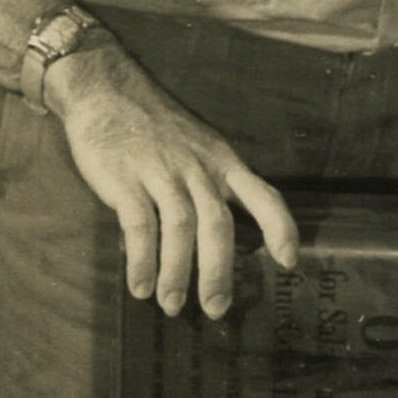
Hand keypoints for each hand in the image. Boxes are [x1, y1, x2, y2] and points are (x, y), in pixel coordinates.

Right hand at [45, 39, 299, 318]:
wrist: (106, 90)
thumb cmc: (156, 128)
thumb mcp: (200, 147)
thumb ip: (215, 185)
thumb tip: (224, 237)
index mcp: (223, 162)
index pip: (264, 195)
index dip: (280, 228)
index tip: (290, 261)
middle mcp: (198, 169)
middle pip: (218, 224)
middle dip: (219, 271)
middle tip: (216, 308)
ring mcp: (161, 172)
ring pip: (180, 228)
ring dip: (176, 272)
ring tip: (172, 305)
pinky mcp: (125, 178)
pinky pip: (139, 225)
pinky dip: (141, 260)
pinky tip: (140, 286)